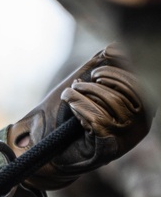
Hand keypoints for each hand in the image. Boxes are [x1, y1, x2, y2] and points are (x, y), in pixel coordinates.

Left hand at [8, 46, 151, 189]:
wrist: (52, 150)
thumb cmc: (73, 116)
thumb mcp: (91, 87)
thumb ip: (105, 66)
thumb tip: (115, 45)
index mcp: (144, 110)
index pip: (140, 83)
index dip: (119, 72)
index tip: (96, 72)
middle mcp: (141, 125)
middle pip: (128, 91)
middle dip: (100, 82)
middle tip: (80, 84)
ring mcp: (127, 139)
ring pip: (112, 103)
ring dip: (86, 93)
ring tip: (70, 93)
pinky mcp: (109, 148)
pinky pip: (98, 118)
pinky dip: (79, 105)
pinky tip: (69, 102)